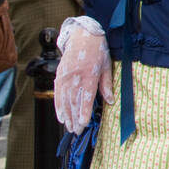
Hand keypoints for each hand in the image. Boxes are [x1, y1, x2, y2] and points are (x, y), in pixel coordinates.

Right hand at [54, 17, 112, 133]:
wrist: (81, 36)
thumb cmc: (97, 51)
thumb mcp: (106, 65)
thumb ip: (106, 84)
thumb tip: (110, 101)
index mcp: (89, 74)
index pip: (85, 96)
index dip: (84, 111)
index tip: (84, 123)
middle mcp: (75, 77)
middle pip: (73, 101)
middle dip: (74, 118)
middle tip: (77, 131)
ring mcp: (65, 77)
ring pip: (64, 100)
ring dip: (66, 116)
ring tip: (69, 128)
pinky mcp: (58, 76)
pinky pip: (57, 94)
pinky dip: (58, 107)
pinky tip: (60, 117)